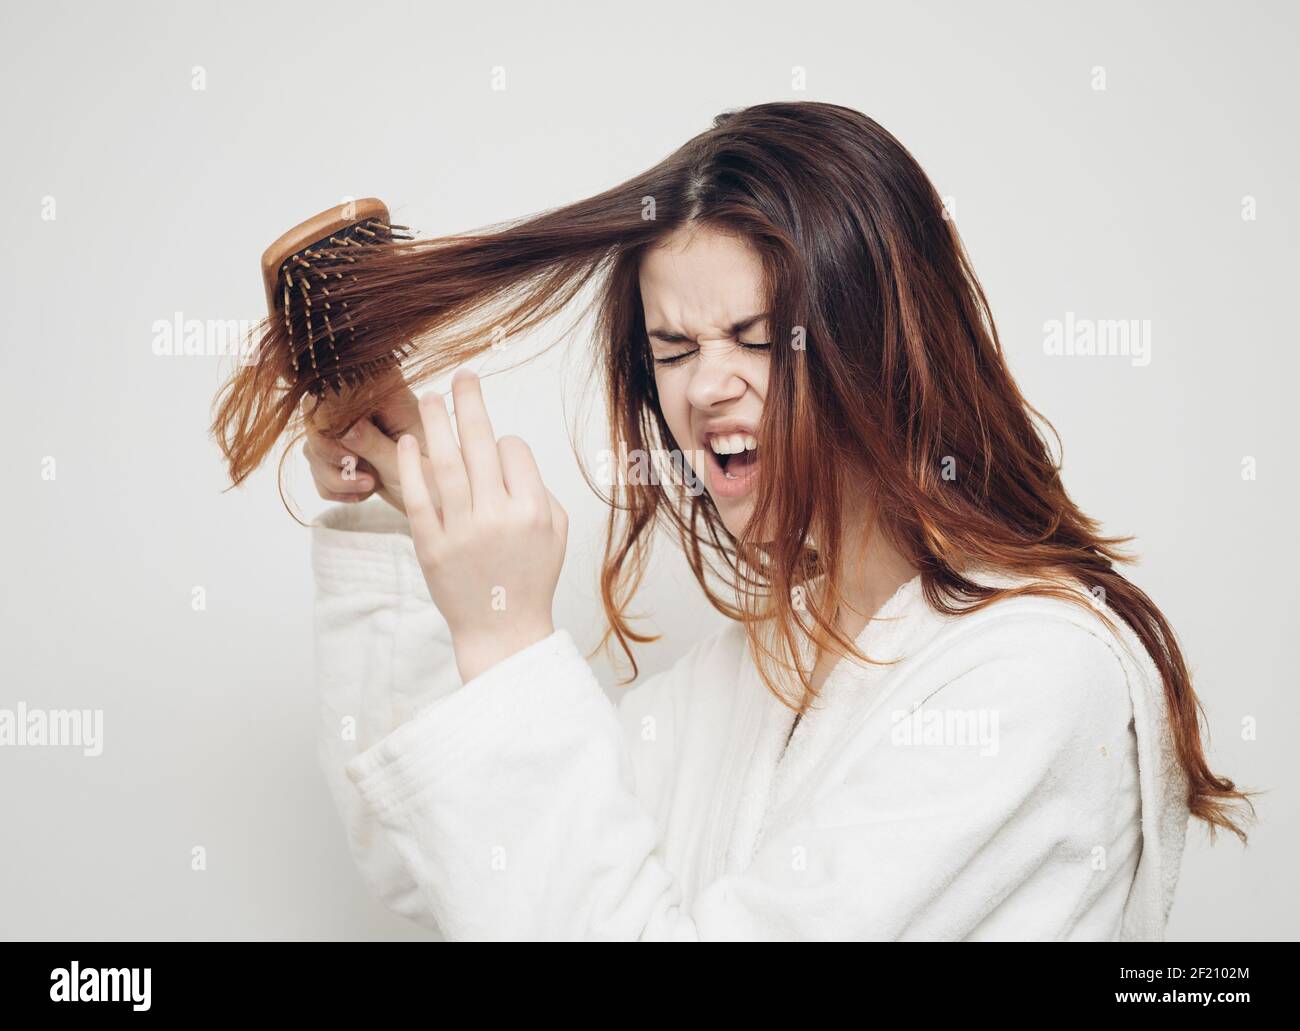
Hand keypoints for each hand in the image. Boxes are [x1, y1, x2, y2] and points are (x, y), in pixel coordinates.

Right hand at [303, 374, 434, 515]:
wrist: (440, 504)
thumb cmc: (436, 481)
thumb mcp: (406, 463)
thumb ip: (374, 444)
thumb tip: (345, 427)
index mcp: (387, 396)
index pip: (340, 388)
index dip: (332, 417)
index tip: (349, 449)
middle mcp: (365, 408)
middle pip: (317, 416)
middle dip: (330, 452)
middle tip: (357, 470)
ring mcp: (352, 430)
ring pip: (314, 445)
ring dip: (334, 475)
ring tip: (368, 486)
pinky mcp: (344, 452)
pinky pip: (318, 467)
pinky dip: (335, 487)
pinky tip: (362, 492)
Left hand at [395, 368, 567, 682]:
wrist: (502, 630)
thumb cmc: (531, 579)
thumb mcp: (556, 533)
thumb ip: (539, 490)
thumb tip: (509, 455)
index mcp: (533, 510)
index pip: (515, 451)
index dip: (507, 442)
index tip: (500, 450)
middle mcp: (498, 516)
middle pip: (481, 444)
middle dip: (471, 403)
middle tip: (463, 375)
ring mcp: (461, 531)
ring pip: (446, 463)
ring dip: (437, 423)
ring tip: (430, 396)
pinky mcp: (431, 547)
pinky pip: (418, 498)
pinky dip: (411, 466)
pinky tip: (409, 442)